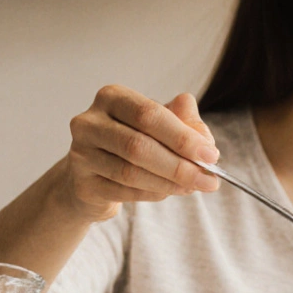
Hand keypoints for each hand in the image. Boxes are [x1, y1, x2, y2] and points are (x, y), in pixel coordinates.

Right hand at [61, 85, 220, 221]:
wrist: (96, 173)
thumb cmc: (133, 141)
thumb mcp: (161, 125)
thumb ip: (186, 123)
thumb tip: (204, 140)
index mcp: (112, 97)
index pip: (149, 114)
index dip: (183, 137)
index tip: (211, 155)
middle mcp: (89, 122)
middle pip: (138, 145)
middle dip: (179, 165)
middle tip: (208, 179)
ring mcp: (81, 154)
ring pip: (130, 172)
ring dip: (169, 183)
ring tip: (193, 187)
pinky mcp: (83, 184)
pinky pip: (124, 192)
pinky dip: (153, 194)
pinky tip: (170, 192)